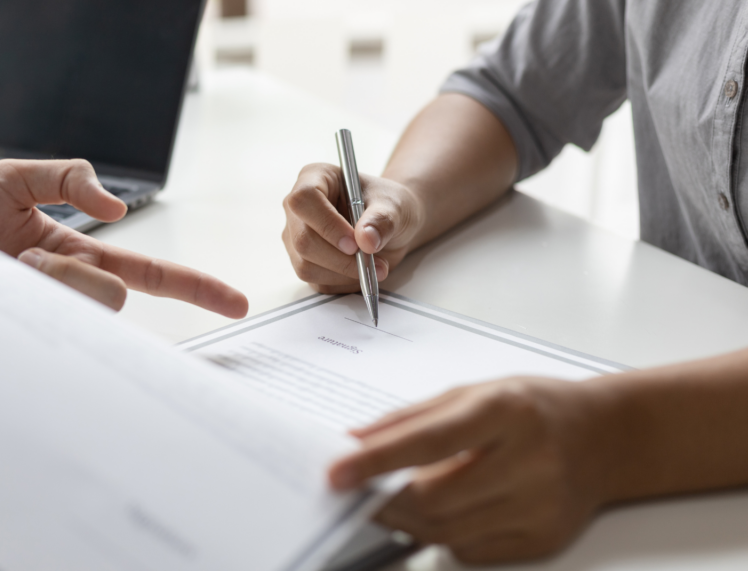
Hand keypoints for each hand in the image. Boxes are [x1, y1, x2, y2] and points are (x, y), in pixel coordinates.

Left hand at [0, 159, 248, 316]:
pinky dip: (28, 295)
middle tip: (23, 260)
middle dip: (73, 272)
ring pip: (82, 308)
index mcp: (78, 257)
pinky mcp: (23, 338)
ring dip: (44, 279)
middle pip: (113, 294)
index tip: (236, 303)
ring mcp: (47, 317)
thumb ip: (67, 176)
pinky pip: (50, 327)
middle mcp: (69, 292)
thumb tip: (118, 207)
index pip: (150, 275)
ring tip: (2, 270)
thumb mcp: (10, 177)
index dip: (195, 287)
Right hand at [281, 163, 424, 293]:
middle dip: (340, 258)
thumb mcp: (394, 206)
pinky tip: (361, 270)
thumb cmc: (388, 205)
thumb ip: (382, 220)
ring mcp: (297, 237)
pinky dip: (344, 282)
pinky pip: (317, 281)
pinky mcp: (304, 262)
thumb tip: (366, 239)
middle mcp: (298, 209)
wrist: (391, 225)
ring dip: (344, 272)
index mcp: (314, 178)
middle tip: (371, 260)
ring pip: (306, 265)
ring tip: (375, 265)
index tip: (354, 243)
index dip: (327, 224)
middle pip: (303, 239)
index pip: (304, 200)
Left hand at [328, 377, 607, 564]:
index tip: (336, 473)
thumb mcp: (473, 392)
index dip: (377, 461)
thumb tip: (354, 441)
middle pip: (434, 497)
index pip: (430, 441)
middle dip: (383, 499)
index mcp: (507, 411)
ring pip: (446, 531)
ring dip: (405, 520)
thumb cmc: (534, 407)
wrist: (606, 438)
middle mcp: (529, 460)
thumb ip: (410, 419)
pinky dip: (442, 534)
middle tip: (357, 492)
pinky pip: (470, 550)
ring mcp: (540, 506)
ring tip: (391, 500)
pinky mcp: (543, 539)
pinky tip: (440, 512)